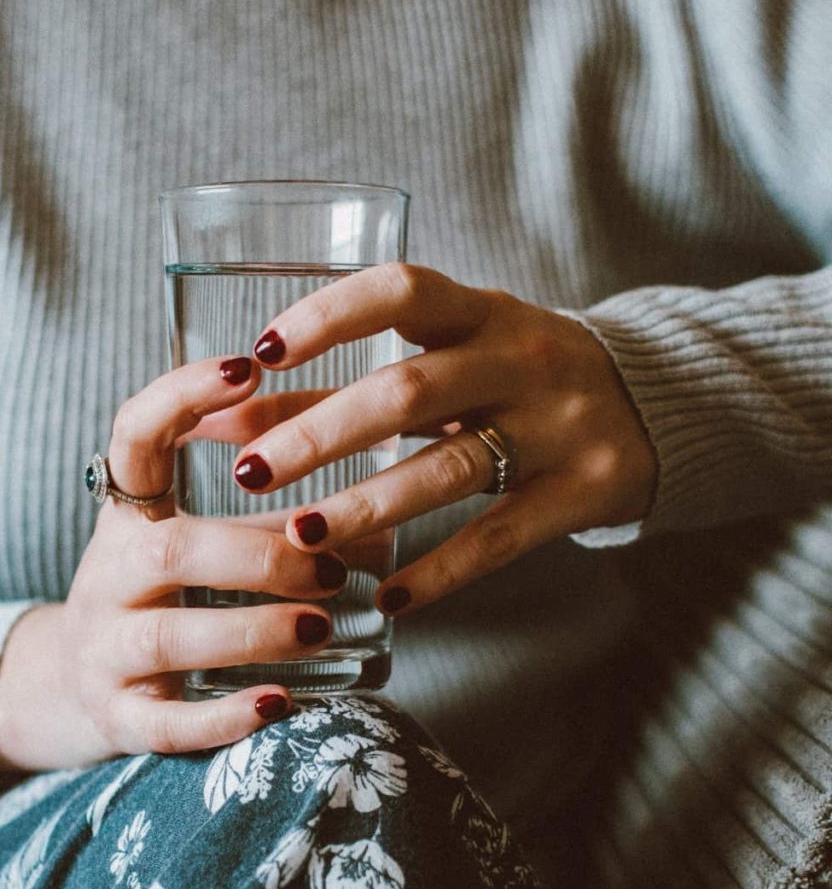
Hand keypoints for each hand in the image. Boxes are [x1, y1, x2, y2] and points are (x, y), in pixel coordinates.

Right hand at [0, 357, 346, 776]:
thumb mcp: (195, 546)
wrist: (72, 686)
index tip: (248, 366)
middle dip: (257, 555)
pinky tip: (280, 704)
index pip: (132, 436)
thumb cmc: (159, 600)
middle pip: (170, 552)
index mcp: (127, 517)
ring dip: (253, 628)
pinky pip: (165, 723)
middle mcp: (105, 576)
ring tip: (322, 626)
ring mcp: (102, 651)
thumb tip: (379, 523)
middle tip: (333, 567)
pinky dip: (224, 716)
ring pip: (167, 636)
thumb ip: (268, 524)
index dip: (181, 395)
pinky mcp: (116, 718)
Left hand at [230, 263, 657, 613]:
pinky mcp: (584, 490)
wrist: (655, 403)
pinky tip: (387, 598)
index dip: (328, 317)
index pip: (400, 291)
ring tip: (300, 537)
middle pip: (409, 391)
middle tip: (250, 472)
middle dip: (321, 433)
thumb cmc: (518, 375)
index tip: (262, 352)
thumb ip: (343, 383)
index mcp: (482, 312)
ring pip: (449, 468)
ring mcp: (559, 426)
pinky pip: (500, 537)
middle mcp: (522, 359)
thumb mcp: (448, 360)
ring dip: (366, 506)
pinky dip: (439, 571)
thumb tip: (232, 416)